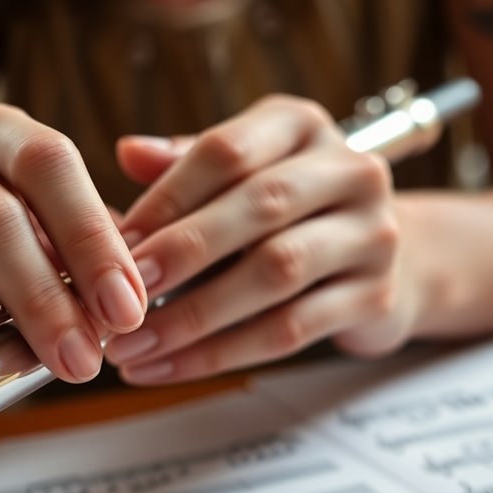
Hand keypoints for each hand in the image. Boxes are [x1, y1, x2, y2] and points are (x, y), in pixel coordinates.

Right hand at [0, 104, 146, 381]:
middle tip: (108, 336)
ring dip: (30, 302)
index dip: (94, 235)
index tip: (130, 304)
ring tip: (69, 358)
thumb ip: (99, 255)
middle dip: (65, 279)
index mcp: (9, 139)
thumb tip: (137, 295)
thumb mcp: (63, 242)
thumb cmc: (19, 254)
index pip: (54, 163)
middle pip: (9, 205)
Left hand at [105, 95, 420, 383]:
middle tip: (123, 293)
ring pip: (276, 273)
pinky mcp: (375, 296)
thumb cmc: (286, 213)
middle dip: (182, 252)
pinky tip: (170, 366)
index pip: (228, 151)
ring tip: (134, 344)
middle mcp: (350, 170)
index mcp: (301, 126)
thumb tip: (127, 151)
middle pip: (261, 205)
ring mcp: (372, 234)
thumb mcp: (238, 176)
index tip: (116, 242)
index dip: (166, 197)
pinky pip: (290, 330)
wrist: (377, 259)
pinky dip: (221, 353)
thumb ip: (183, 166)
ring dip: (194, 315)